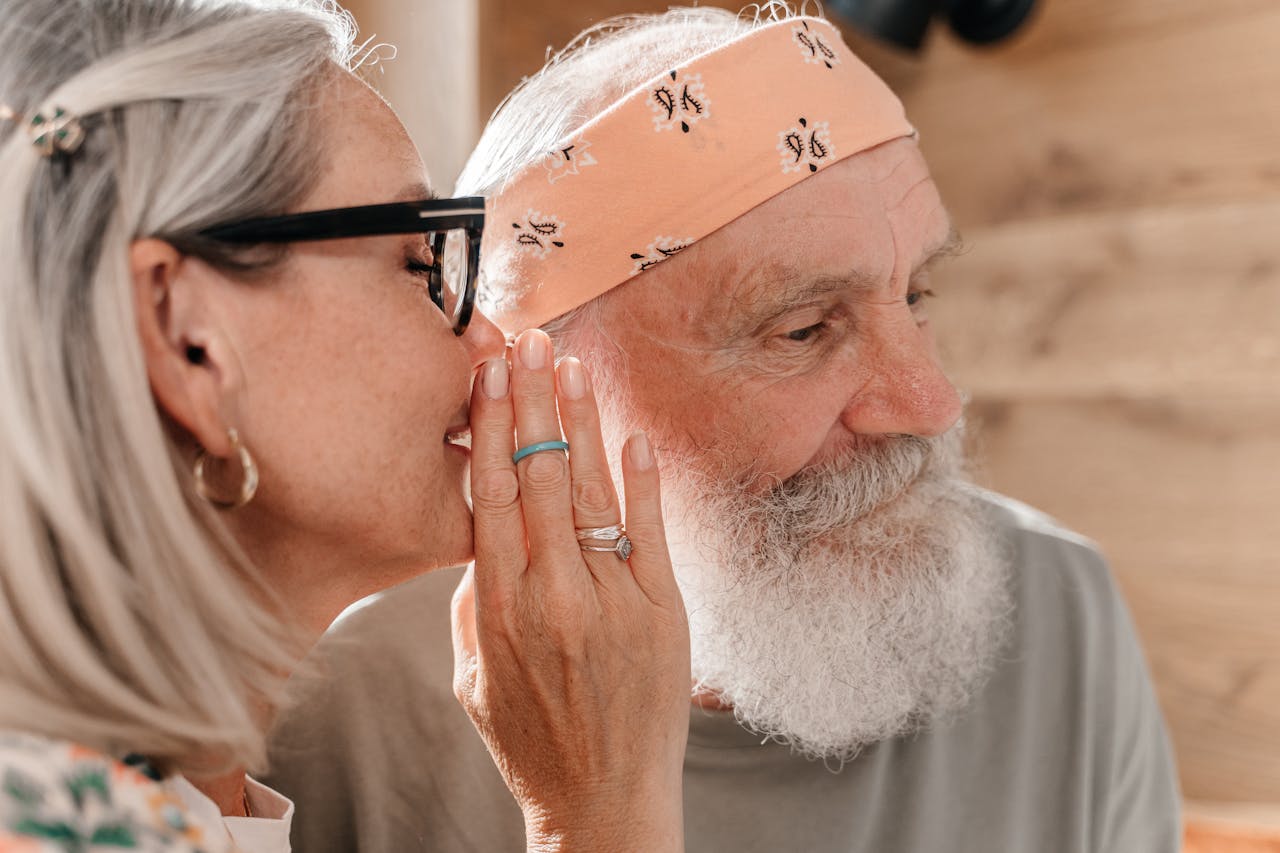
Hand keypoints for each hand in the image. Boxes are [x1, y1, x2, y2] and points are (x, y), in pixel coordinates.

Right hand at [452, 329, 689, 852]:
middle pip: (540, 478)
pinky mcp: (664, 612)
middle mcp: (554, 596)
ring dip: (582, 425)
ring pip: (592, 494)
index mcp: (497, 608)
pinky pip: (651, 533)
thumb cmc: (531, 739)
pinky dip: (643, 482)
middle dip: (533, 402)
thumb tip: (485, 535)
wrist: (601, 800)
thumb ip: (475, 601)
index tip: (489, 372)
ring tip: (572, 366)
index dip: (492, 427)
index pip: (492, 494)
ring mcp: (614, 602)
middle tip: (527, 340)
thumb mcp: (474, 675)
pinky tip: (632, 436)